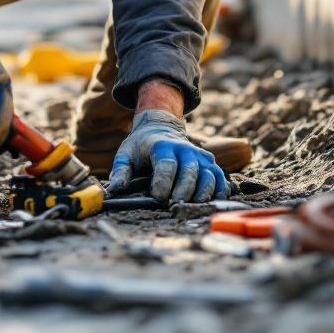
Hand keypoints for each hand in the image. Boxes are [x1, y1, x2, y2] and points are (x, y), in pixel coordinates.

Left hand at [106, 109, 228, 202]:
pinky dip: (220, 191)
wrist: (161, 127)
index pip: (166, 164)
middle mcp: (185, 149)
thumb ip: (121, 171)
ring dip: (203, 192)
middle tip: (176, 205)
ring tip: (192, 206)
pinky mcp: (209, 163)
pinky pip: (220, 177)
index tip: (158, 198)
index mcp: (162, 146)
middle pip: (190, 171)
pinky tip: (212, 202)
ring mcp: (199, 156)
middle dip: (184, 190)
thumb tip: (114, 191)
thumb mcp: (126, 154)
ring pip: (208, 174)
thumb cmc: (141, 146)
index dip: (163, 182)